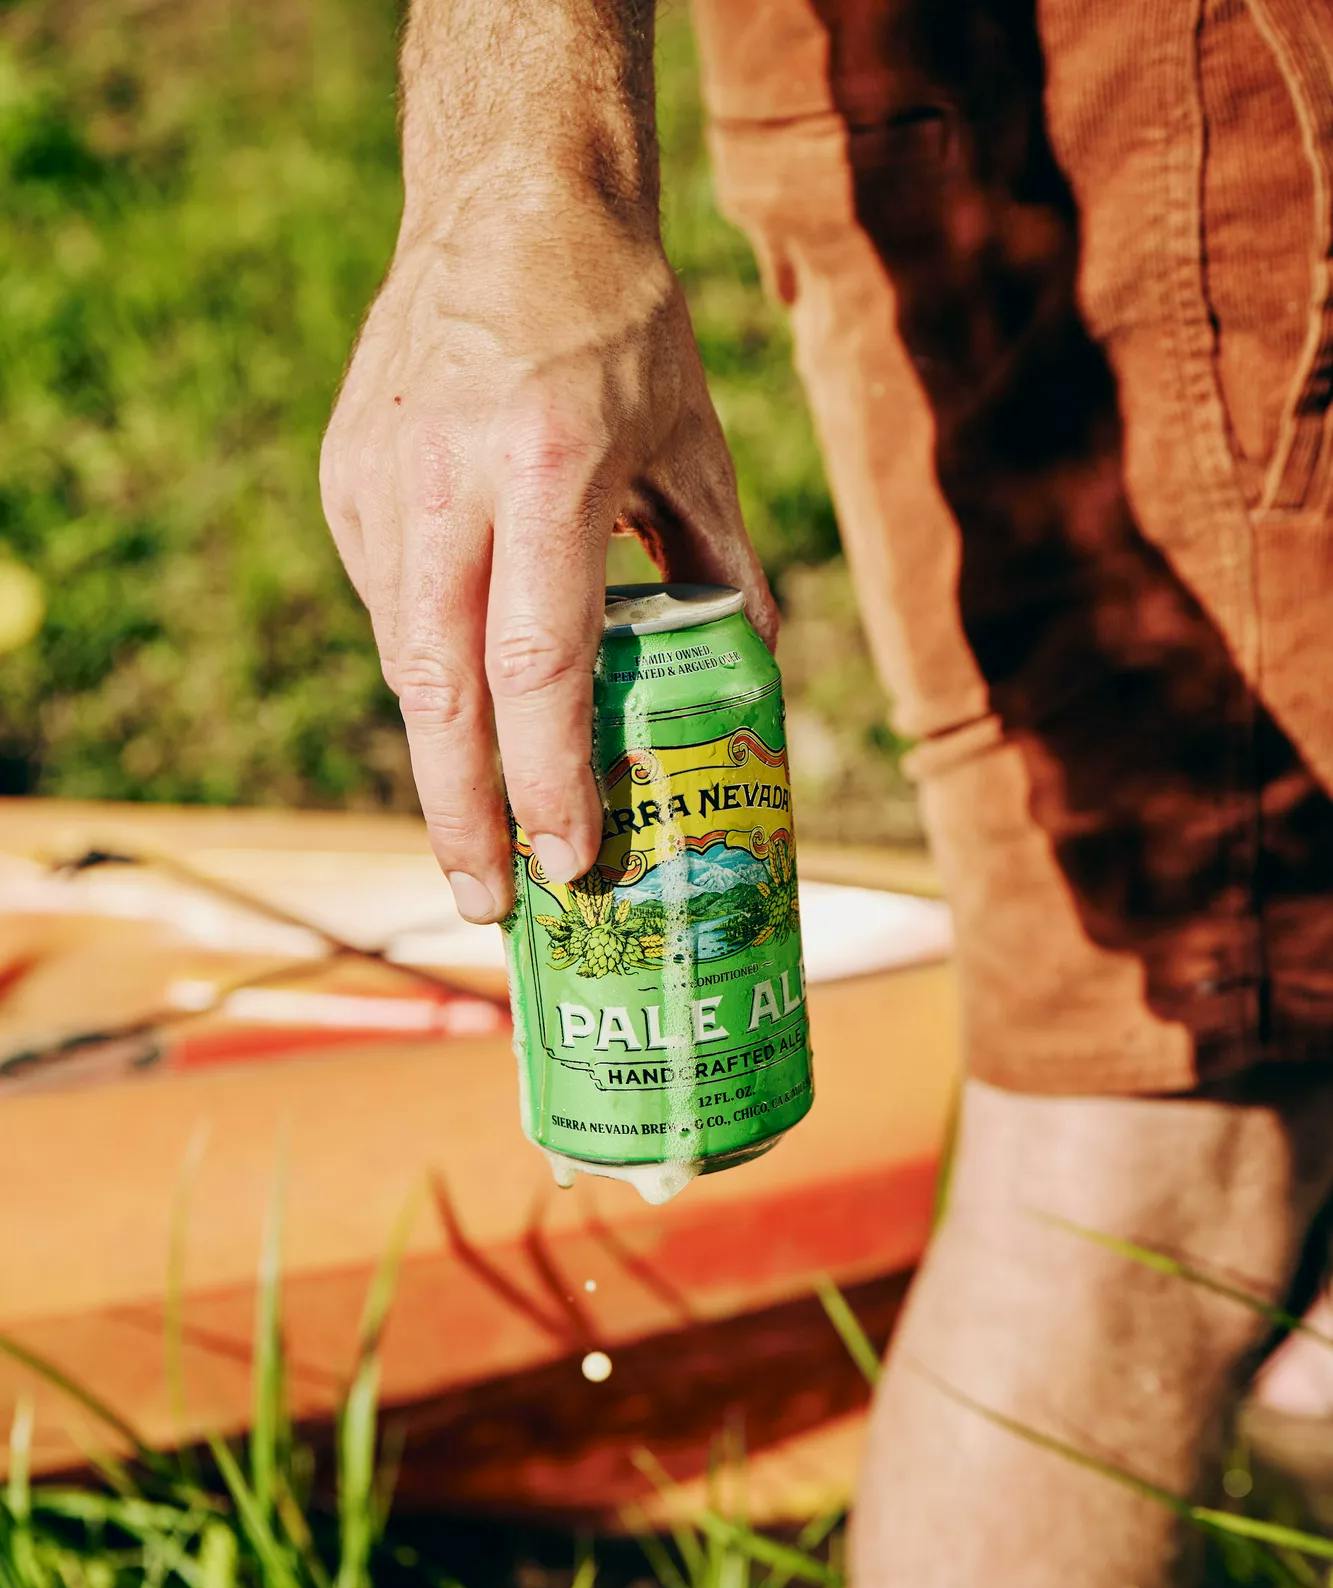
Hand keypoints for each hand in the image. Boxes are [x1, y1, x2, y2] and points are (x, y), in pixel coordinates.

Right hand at [320, 203, 775, 922]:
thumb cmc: (618, 319)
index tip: (572, 864)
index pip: (538, 666)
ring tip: (484, 837)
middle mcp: (446, 482)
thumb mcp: (694, 441)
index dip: (550, 782)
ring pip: (406, 662)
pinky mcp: (346, 481)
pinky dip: (433, 673)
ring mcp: (380, 482)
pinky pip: (391, 608)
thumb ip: (719, 565)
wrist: (503, 197)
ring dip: (445, 761)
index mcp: (548, 468)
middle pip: (440, 696)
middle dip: (465, 819)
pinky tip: (467, 709)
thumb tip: (748, 671)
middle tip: (493, 907)